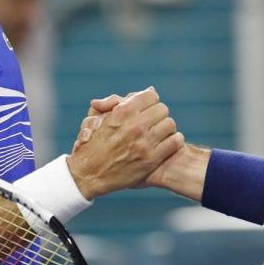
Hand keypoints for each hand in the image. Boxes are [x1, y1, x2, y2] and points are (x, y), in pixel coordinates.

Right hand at [66, 87, 182, 199]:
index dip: (150, 101)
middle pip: (162, 109)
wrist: (89, 174)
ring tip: (160, 132)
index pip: (151, 96)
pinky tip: (168, 142)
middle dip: (158, 114)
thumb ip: (120, 101)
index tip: (147, 109)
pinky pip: (174, 142)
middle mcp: (135, 125)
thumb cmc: (93, 144)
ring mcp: (144, 143)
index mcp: (122, 112)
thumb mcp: (99, 118)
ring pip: (170, 124)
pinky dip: (174, 140)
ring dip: (166, 127)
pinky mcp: (151, 160)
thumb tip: (150, 89)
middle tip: (154, 121)